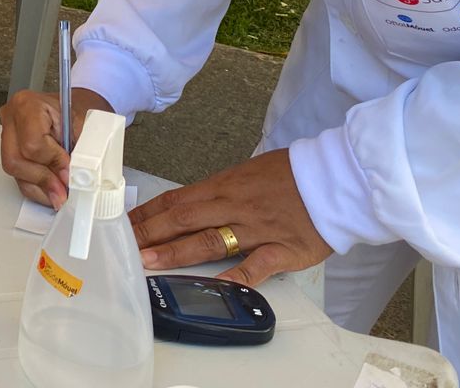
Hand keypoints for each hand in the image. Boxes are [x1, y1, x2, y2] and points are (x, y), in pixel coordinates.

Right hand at [0, 88, 112, 207]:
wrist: (71, 112)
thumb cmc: (76, 115)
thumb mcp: (83, 127)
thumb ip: (79, 151)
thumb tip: (76, 176)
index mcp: (28, 105)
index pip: (32, 143)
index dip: (53, 162)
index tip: (69, 172)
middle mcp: (11, 119)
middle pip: (16, 160)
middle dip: (43, 179)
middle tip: (64, 188)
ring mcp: (6, 136)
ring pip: (15, 172)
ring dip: (41, 187)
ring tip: (61, 190)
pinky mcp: (9, 152)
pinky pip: (17, 178)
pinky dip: (37, 188)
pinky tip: (52, 188)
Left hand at [131, 148, 332, 288]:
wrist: (336, 178)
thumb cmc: (291, 175)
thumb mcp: (248, 173)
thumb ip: (221, 192)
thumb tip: (192, 205)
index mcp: (224, 186)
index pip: (176, 200)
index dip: (148, 212)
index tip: (123, 223)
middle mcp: (234, 206)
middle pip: (183, 219)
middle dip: (150, 233)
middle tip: (123, 245)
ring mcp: (257, 228)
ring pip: (210, 240)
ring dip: (176, 252)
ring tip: (148, 262)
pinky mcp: (283, 249)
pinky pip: (256, 264)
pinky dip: (235, 275)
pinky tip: (214, 286)